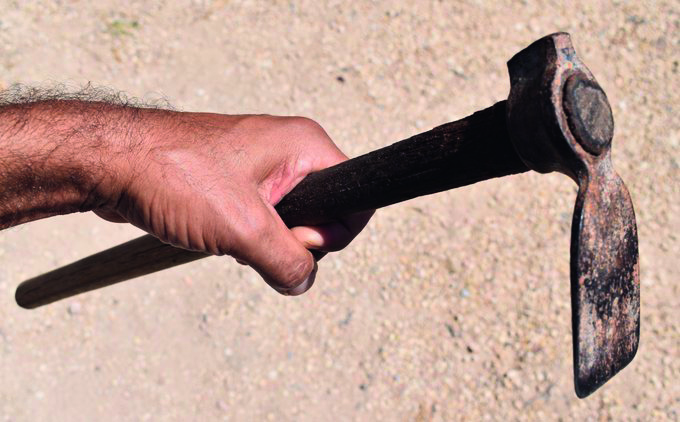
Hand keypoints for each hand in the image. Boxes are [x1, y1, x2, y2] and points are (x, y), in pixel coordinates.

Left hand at [96, 112, 372, 294]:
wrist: (112, 163)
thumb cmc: (175, 174)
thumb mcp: (244, 228)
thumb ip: (288, 262)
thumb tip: (303, 281)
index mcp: (305, 146)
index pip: (356, 200)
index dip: (334, 233)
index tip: (294, 238)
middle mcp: (290, 154)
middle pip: (324, 217)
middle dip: (294, 242)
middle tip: (252, 234)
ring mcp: (263, 170)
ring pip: (290, 226)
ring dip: (264, 244)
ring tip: (227, 229)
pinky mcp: (238, 187)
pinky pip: (261, 225)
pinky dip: (244, 240)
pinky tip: (215, 233)